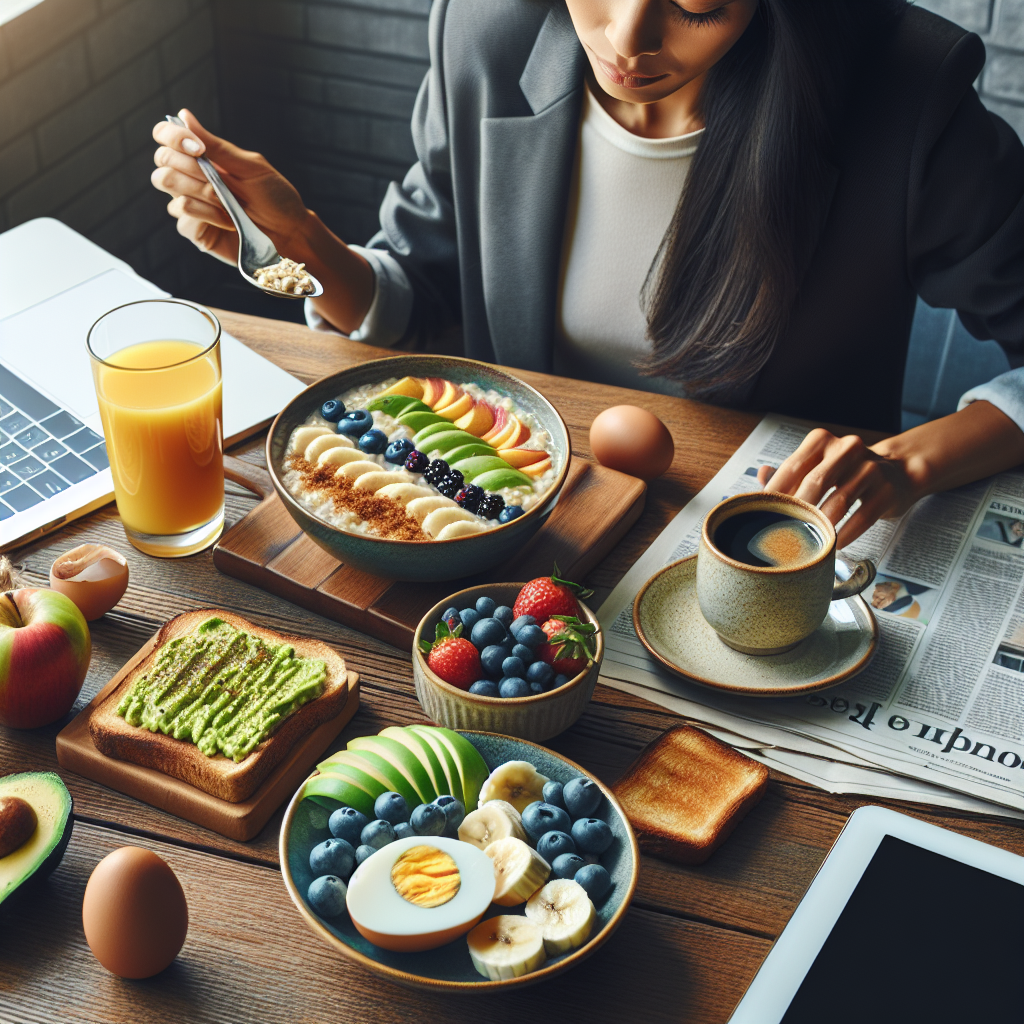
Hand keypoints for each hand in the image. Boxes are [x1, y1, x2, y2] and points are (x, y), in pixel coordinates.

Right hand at [151, 109, 309, 264]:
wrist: (290, 233)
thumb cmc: (275, 197)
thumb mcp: (250, 167)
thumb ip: (216, 146)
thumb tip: (184, 115)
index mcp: (202, 159)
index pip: (165, 137)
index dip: (172, 136)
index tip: (198, 147)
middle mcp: (190, 179)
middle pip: (162, 161)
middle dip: (191, 167)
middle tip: (221, 182)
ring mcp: (190, 205)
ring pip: (169, 185)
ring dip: (202, 192)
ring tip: (230, 204)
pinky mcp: (194, 230)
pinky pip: (182, 216)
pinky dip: (208, 216)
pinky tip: (229, 223)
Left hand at [756, 429, 916, 545]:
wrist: (898, 471)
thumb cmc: (848, 471)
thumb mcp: (818, 465)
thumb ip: (790, 472)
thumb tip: (761, 474)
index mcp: (821, 441)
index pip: (792, 467)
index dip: (775, 493)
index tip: (762, 514)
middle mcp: (846, 448)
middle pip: (814, 483)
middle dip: (797, 511)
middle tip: (783, 533)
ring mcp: (870, 467)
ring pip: (839, 502)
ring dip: (822, 526)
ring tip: (808, 543)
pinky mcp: (888, 489)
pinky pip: (862, 516)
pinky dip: (846, 534)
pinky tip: (835, 544)